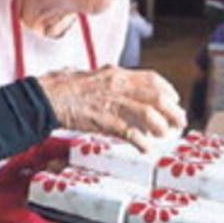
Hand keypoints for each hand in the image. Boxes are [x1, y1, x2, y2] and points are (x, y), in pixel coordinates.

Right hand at [38, 66, 185, 151]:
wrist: (44, 97)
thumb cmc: (63, 88)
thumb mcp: (92, 78)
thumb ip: (109, 83)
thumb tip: (122, 90)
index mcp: (115, 73)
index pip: (151, 78)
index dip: (167, 90)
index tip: (174, 100)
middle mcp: (117, 85)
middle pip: (156, 96)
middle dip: (172, 111)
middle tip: (179, 123)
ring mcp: (110, 102)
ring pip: (147, 113)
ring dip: (161, 126)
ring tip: (165, 136)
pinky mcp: (102, 120)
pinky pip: (129, 132)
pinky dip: (141, 141)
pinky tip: (145, 149)